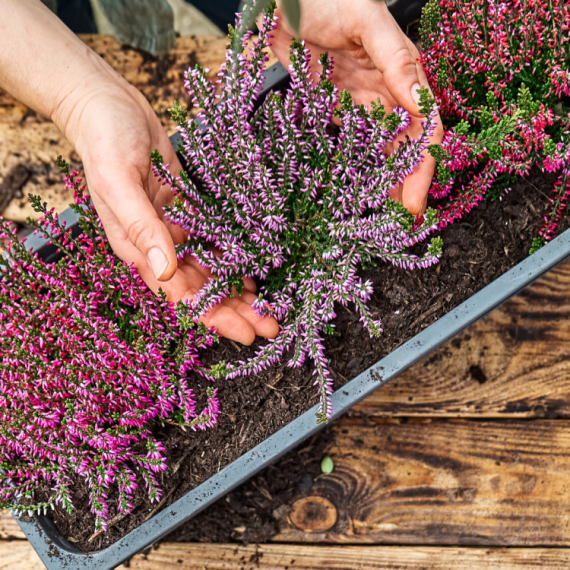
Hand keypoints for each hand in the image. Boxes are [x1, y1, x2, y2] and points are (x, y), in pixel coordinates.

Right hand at [0, 0, 277, 343]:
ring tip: (271, 308)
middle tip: (271, 327)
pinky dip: (236, 258)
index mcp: (140, 249)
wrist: (109, 107)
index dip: (214, 315)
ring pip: (213, 270)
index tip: (245, 333)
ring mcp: (177, 229)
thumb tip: (165, 272)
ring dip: (240, 290)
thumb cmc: (105, 142)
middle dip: (236, 311)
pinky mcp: (190, 210)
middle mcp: (161, 246)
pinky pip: (216, 242)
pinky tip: (256, 272)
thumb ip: (142, 229)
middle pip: (203, 289)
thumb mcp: (119, 184)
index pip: (181, 294)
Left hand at [271, 0, 442, 213]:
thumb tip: (419, 102)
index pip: (424, 129)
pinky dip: (354, 168)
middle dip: (406, 184)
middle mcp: (387, 94)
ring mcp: (360, 103)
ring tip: (381, 216)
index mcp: (404, 75)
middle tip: (400, 221)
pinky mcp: (333, 108)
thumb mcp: (368, 21)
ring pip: (379, 151)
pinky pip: (349, 144)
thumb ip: (395, 60)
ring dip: (383, 182)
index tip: (414, 202)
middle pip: (404, 147)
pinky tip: (354, 190)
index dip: (423, 167)